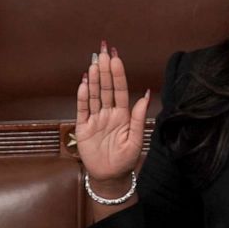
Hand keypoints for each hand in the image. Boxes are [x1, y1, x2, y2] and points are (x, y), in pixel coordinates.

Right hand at [75, 41, 149, 181]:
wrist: (110, 177)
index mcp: (123, 114)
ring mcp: (95, 119)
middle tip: (103, 51)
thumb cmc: (126, 159)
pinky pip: (82, 109)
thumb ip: (139, 118)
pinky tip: (84, 83)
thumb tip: (146, 95)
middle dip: (105, 69)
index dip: (118, 73)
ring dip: (94, 79)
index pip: (120, 90)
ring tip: (94, 63)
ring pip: (94, 95)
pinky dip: (82, 97)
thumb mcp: (136, 139)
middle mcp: (109, 113)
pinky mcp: (83, 128)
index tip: (116, 57)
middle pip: (106, 88)